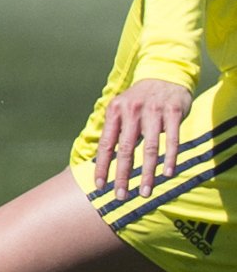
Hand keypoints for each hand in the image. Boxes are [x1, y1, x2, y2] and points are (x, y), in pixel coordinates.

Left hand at [97, 77, 191, 198]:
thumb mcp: (120, 108)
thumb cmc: (139, 99)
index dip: (102, 166)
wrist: (164, 75)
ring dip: (148, 173)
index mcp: (115, 111)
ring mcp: (154, 112)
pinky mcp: (173, 112)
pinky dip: (170, 158)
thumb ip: (112, 130)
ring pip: (149, 148)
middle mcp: (132, 111)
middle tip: (121, 196)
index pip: (106, 144)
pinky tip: (167, 174)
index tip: (100, 186)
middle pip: (126, 150)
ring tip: (146, 192)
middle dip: (123, 176)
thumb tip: (98, 158)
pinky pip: (172, 140)